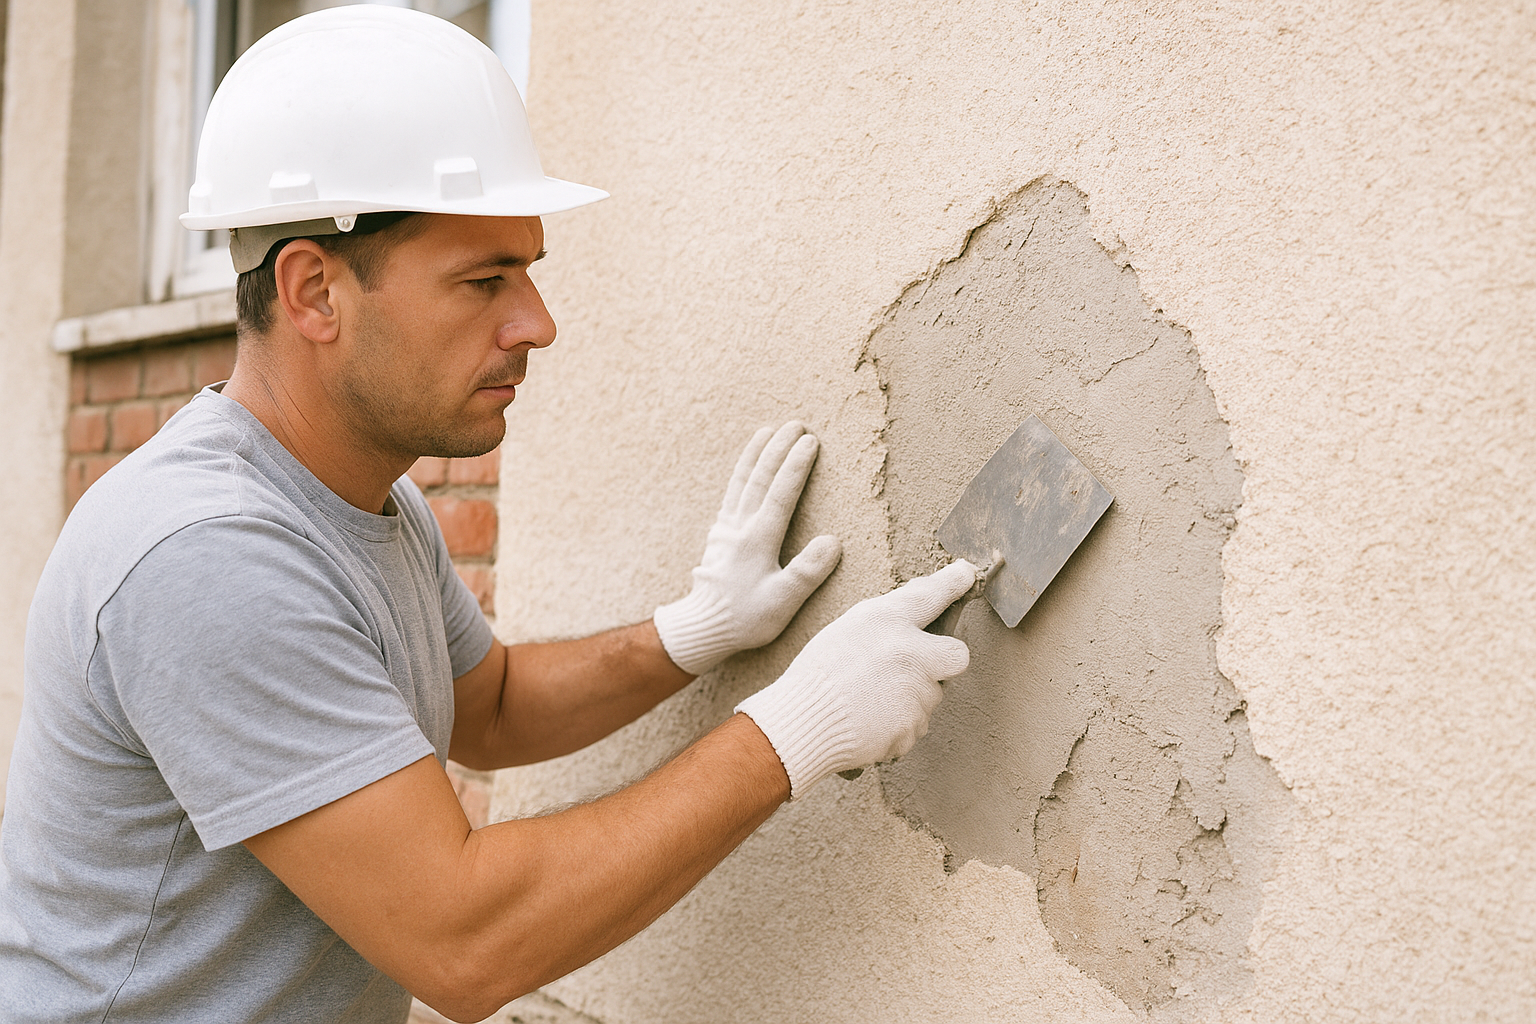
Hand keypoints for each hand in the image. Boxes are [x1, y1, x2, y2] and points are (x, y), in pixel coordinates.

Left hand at [653, 422, 841, 675]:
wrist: (701, 628)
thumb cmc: (744, 619)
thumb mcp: (781, 603)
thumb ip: (806, 572)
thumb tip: (832, 541)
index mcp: (757, 540)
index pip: (780, 494)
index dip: (796, 466)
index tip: (811, 441)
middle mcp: (739, 528)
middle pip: (760, 478)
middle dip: (778, 448)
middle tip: (796, 424)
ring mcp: (726, 530)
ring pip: (741, 482)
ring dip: (755, 454)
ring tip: (767, 430)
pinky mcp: (719, 537)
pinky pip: (731, 494)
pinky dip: (740, 474)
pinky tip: (746, 468)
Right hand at [735, 560, 977, 797]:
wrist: (801, 722)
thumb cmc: (816, 676)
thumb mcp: (847, 630)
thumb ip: (885, 625)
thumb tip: (916, 625)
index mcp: (886, 619)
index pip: (929, 594)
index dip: (952, 583)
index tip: (967, 574)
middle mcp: (909, 650)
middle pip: (956, 654)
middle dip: (943, 662)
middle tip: (914, 671)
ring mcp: (915, 690)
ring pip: (929, 696)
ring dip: (908, 702)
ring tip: (867, 703)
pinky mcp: (912, 725)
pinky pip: (913, 727)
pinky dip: (895, 730)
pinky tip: (866, 723)